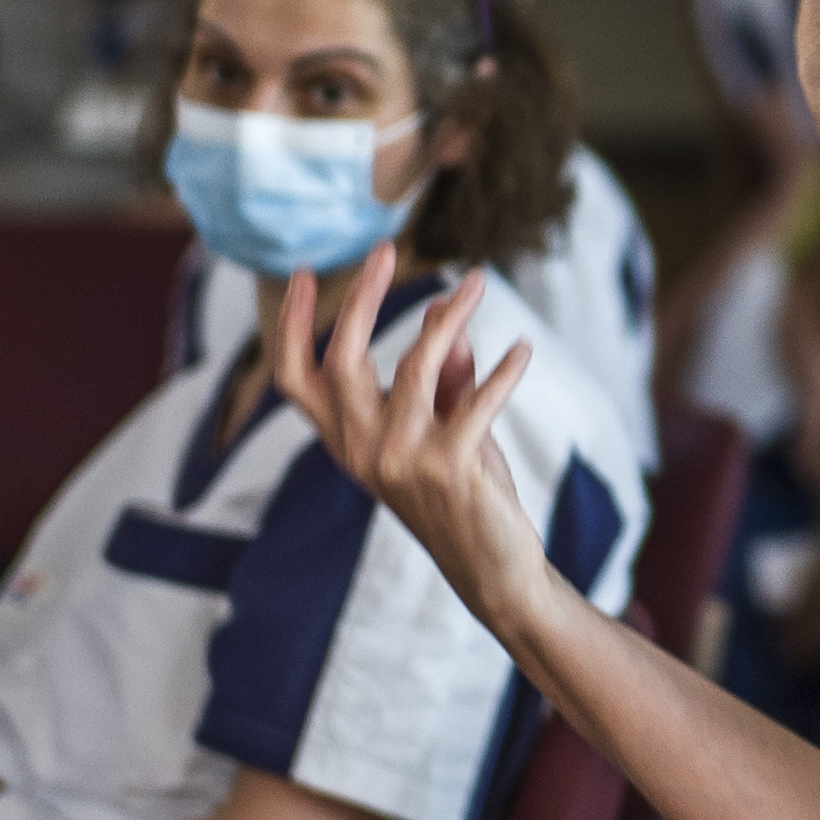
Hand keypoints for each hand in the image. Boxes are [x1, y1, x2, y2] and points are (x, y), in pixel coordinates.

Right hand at [278, 256, 550, 624]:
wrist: (492, 570)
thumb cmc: (463, 496)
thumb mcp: (443, 429)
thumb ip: (442, 375)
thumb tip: (443, 310)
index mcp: (347, 443)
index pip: (297, 379)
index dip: (295, 326)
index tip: (303, 274)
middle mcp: (363, 451)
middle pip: (343, 360)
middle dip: (362, 298)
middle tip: (384, 249)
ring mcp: (403, 461)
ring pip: (416, 365)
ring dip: (451, 316)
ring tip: (479, 282)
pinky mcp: (450, 468)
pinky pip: (478, 400)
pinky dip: (504, 372)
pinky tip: (524, 350)